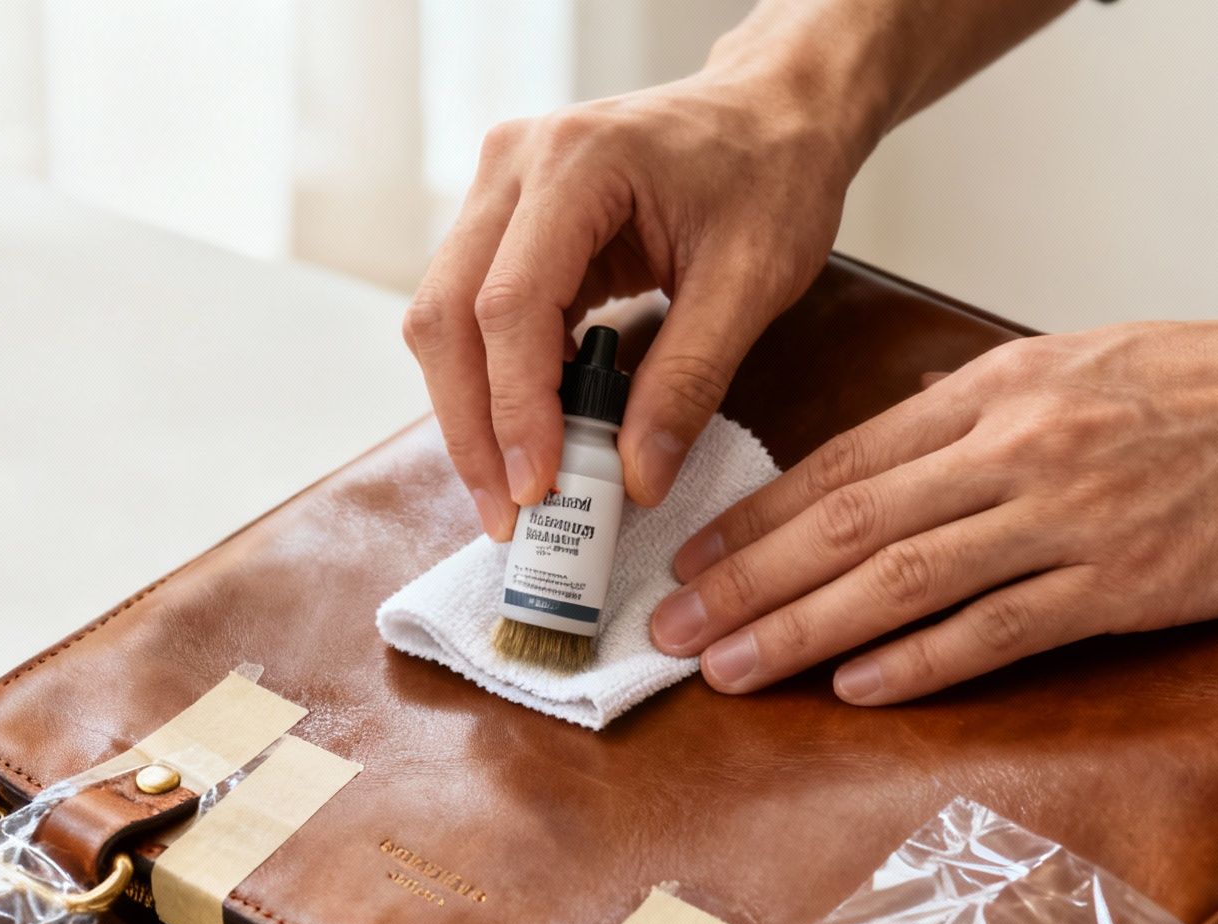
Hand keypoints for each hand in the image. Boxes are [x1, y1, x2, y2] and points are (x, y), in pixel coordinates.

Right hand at [404, 65, 863, 539]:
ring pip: (445, 319)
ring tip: (515, 492)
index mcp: (576, 162)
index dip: (515, 408)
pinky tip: (532, 437)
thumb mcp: (752, 283)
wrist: (772, 113)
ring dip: (472, 412)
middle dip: (471, 427)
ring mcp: (500, 188)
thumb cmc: (772, 175)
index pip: (509, 304)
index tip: (537, 488)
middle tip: (506, 516)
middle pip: (448, 314)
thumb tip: (638, 480)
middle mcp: (514, 164)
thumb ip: (690, 381)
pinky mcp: (507, 220)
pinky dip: (495, 382)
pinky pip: (474, 313)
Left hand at [648, 314, 1217, 702]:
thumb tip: (906, 433)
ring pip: (903, 578)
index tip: (693, 561)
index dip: (757, 519)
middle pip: (848, 521)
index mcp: (1002, 387)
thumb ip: (988, 402)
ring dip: (803, 629)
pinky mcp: (1129, 582)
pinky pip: (1001, 628)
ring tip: (730, 670)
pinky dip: (922, 660)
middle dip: (746, 582)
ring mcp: (1072, 515)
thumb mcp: (1090, 359)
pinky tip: (858, 687)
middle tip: (673, 631)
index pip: (845, 460)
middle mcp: (1020, 445)